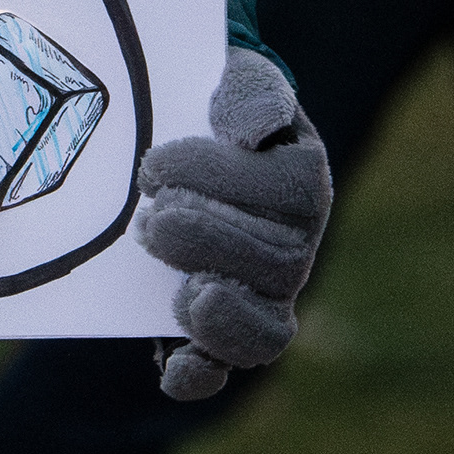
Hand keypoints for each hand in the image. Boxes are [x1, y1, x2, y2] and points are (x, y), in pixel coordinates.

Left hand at [138, 49, 331, 400]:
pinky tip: (171, 368)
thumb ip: (252, 94)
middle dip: (206, 240)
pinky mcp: (215, 328)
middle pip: (276, 264)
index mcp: (303, 183)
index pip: (289, 193)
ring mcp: (259, 296)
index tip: (154, 163)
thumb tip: (253, 133)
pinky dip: (199, 373)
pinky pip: (221, 367)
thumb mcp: (234, 81)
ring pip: (264, 328)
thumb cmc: (212, 108)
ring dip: (218, 312)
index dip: (221, 179)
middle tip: (150, 217)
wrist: (178, 137)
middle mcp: (292, 248)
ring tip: (179, 288)